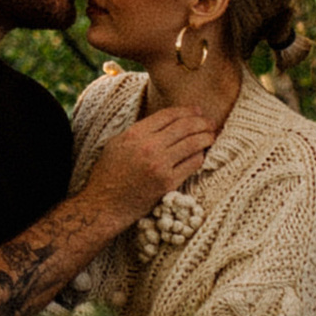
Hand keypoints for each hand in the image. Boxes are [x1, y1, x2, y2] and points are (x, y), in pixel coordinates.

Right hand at [86, 102, 213, 225]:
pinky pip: (193, 164)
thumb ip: (139, 131)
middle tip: (210, 123)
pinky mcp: (167, 183)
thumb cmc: (108, 175)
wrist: (103, 205)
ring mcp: (159, 165)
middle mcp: (148, 146)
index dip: (187, 111)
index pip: (169, 115)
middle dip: (202, 122)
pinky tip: (201, 155)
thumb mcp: (117, 144)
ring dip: (206, 137)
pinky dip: (200, 157)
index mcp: (135, 133)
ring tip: (211, 136)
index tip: (197, 111)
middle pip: (185, 126)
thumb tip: (164, 123)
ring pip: (193, 143)